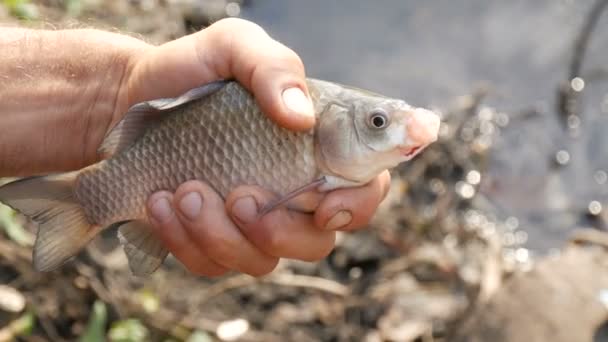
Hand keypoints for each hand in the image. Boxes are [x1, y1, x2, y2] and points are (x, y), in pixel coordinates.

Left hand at [133, 18, 391, 276]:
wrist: (127, 100)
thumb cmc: (191, 72)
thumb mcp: (232, 47)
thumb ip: (273, 67)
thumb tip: (302, 117)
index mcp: (313, 148)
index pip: (363, 187)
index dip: (358, 206)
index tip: (325, 207)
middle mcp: (290, 193)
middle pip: (316, 243)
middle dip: (279, 231)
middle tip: (239, 196)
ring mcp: (251, 224)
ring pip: (261, 261)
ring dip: (221, 235)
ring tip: (182, 191)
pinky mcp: (210, 243)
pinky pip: (212, 265)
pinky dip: (184, 240)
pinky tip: (158, 203)